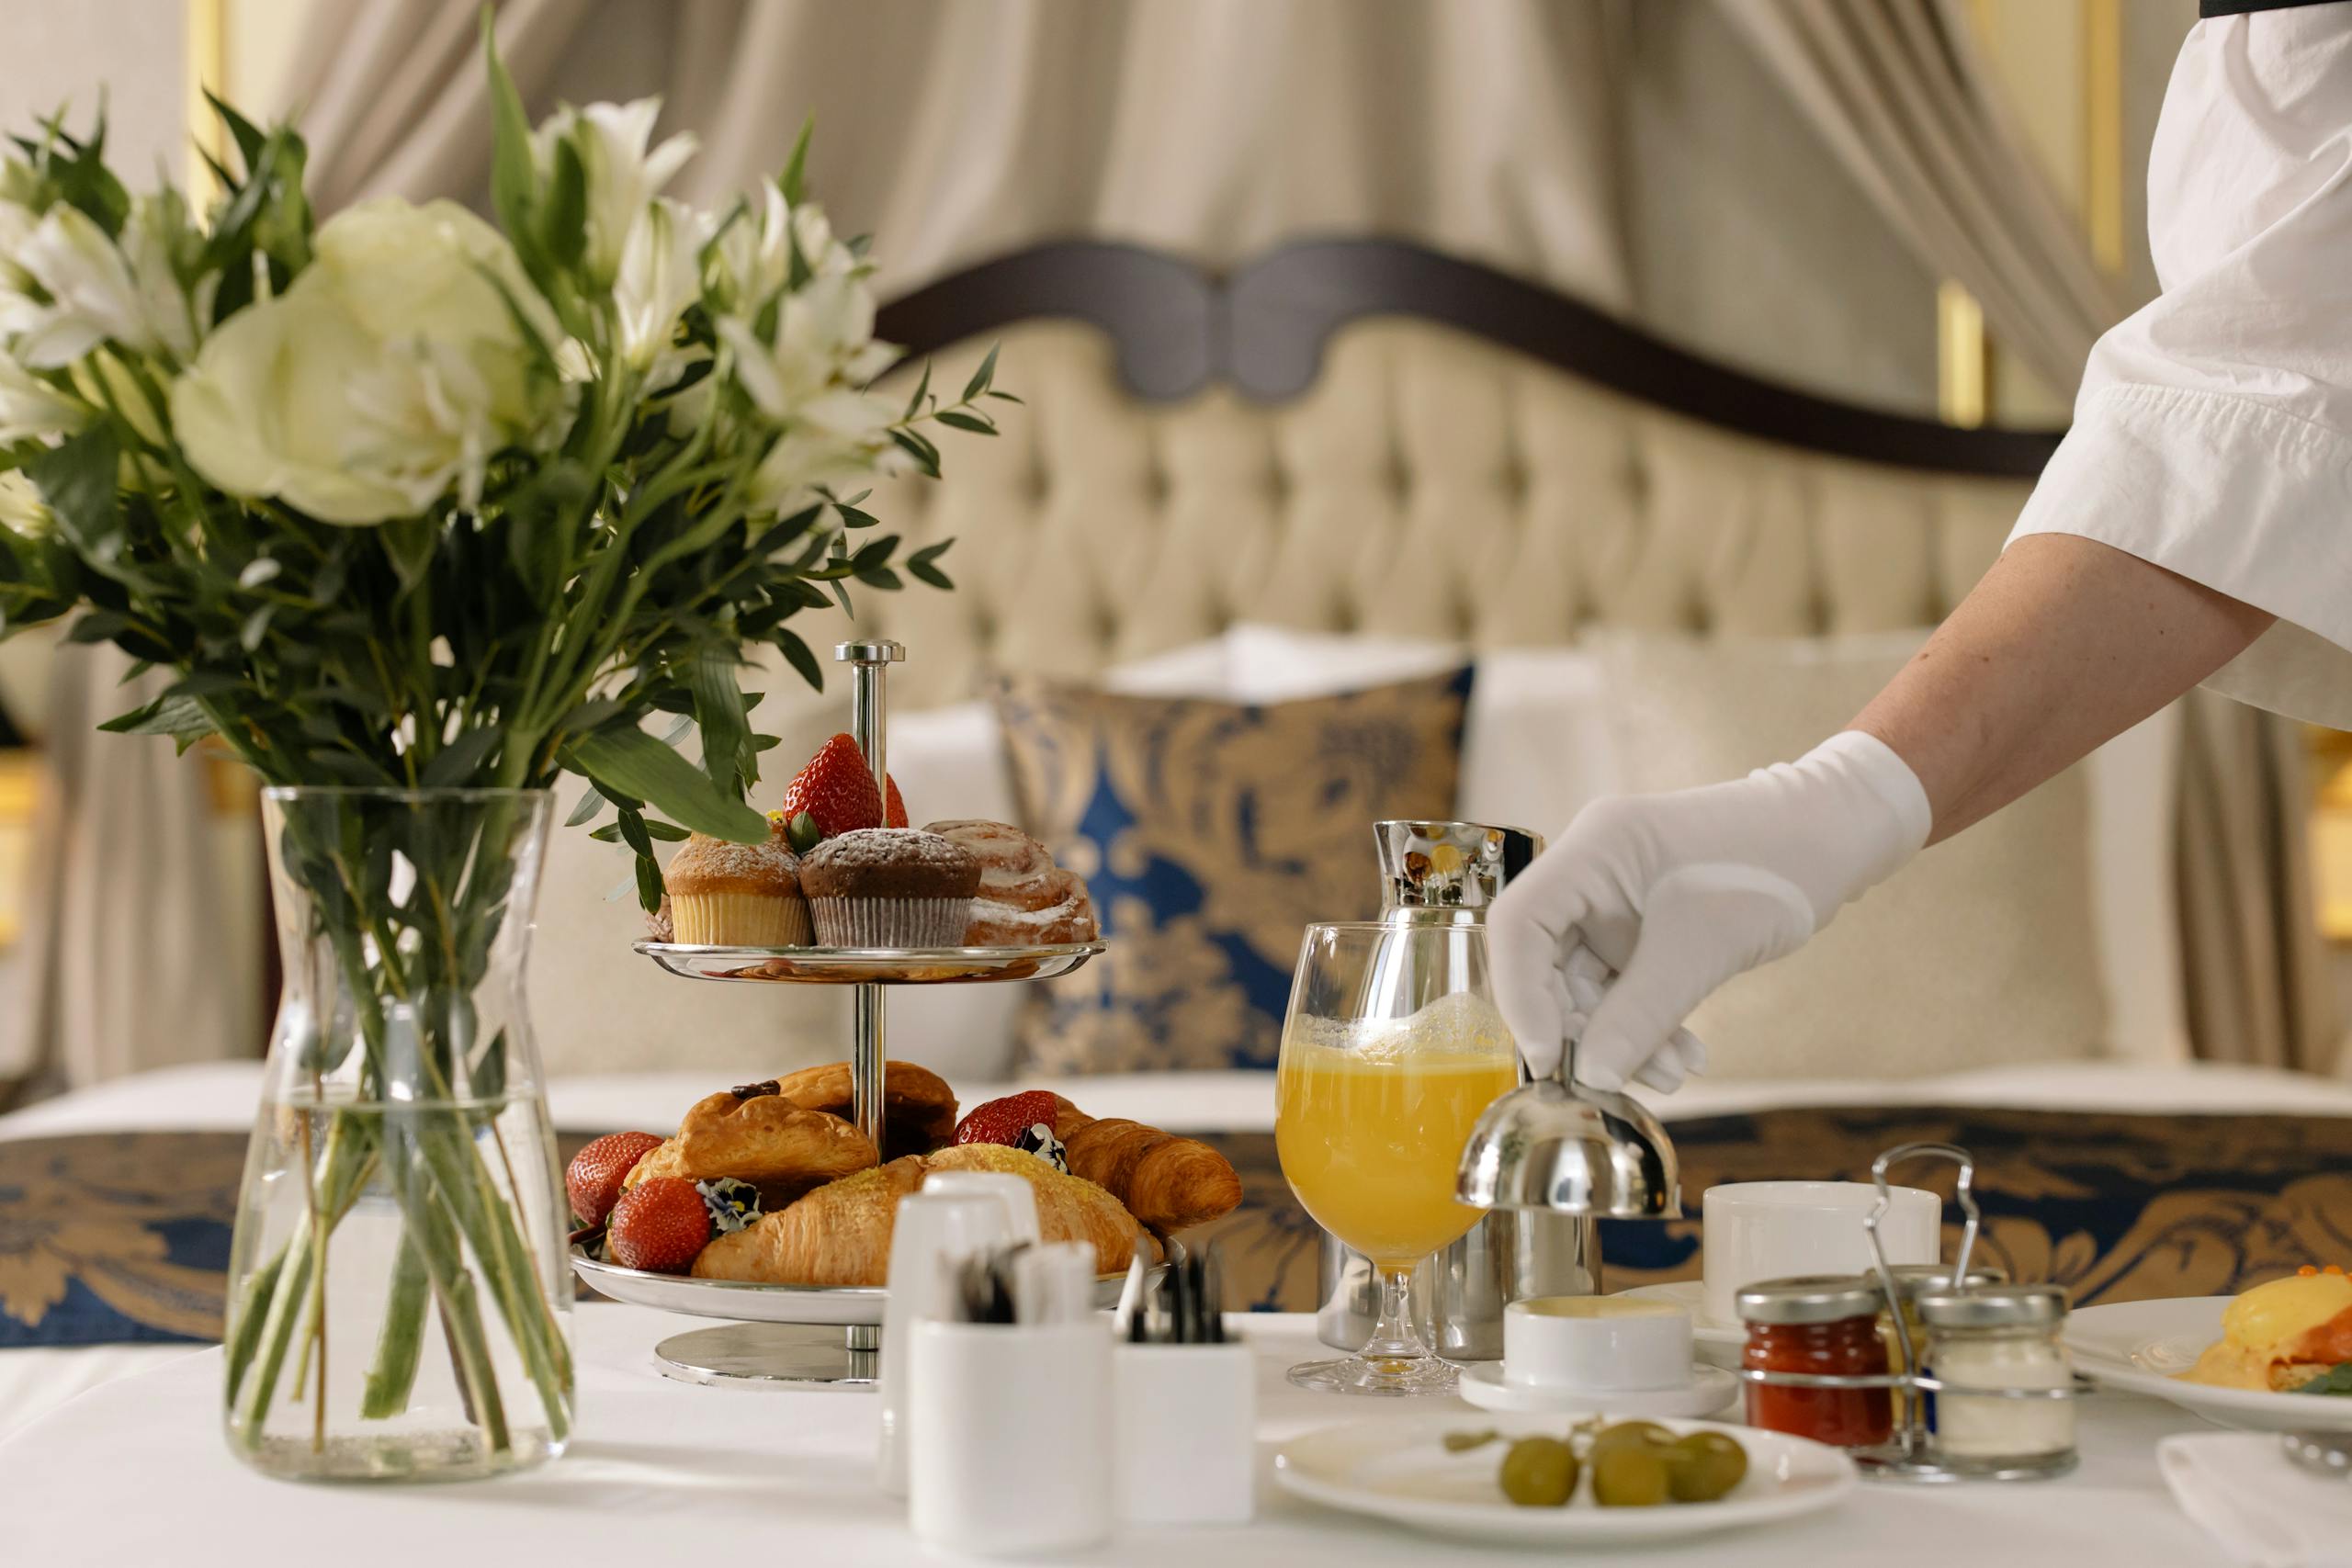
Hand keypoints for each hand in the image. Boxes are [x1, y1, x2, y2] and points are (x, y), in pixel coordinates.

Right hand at [1487, 731, 1930, 1092]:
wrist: (1835, 837)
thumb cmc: (1773, 865)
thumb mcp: (1703, 948)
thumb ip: (1640, 1014)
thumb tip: (1591, 1076)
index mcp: (1592, 850)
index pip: (1518, 925)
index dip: (1522, 996)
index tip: (1550, 1058)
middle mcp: (1591, 873)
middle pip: (1547, 963)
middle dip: (1584, 1028)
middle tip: (1618, 1079)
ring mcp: (1615, 901)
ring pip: (1589, 985)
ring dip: (1625, 1037)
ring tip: (1676, 1071)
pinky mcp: (1642, 925)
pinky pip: (1625, 985)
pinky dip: (1648, 1024)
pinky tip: (1685, 1054)